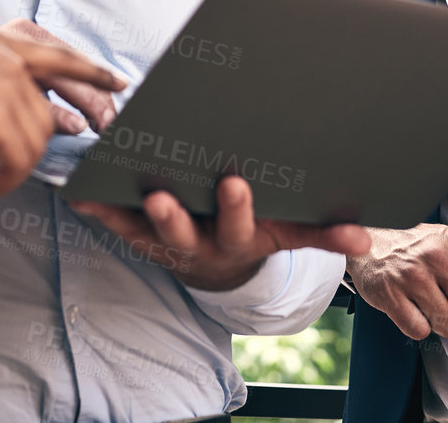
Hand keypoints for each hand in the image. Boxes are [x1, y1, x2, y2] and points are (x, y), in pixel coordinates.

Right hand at [0, 20, 126, 198]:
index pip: (63, 55)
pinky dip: (4, 179)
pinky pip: (18, 158)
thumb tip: (27, 118)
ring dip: (19, 166)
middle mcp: (14, 58)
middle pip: (60, 103)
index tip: (119, 84)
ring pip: (38, 137)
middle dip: (75, 125)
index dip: (94, 71)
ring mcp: (9, 83)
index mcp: (5, 41)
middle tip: (75, 146)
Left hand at [71, 175, 371, 290]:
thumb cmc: (258, 231)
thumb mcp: (291, 233)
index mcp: (239, 239)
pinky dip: (99, 210)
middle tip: (161, 195)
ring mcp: (166, 242)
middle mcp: (199, 244)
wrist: (221, 264)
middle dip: (173, 216)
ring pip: (145, 231)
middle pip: (183, 233)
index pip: (238, 225)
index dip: (235, 208)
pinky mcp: (140, 236)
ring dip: (127, 214)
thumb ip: (325, 233)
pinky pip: (116, 225)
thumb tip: (367, 238)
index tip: (235, 182)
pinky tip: (81, 192)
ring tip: (107, 190)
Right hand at [346, 224, 447, 340]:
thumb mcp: (447, 243)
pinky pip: (420, 331)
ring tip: (427, 300)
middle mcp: (436, 255)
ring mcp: (412, 275)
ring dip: (442, 321)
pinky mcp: (390, 295)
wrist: (364, 238)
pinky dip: (418, 325)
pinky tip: (410, 306)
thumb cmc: (412, 245)